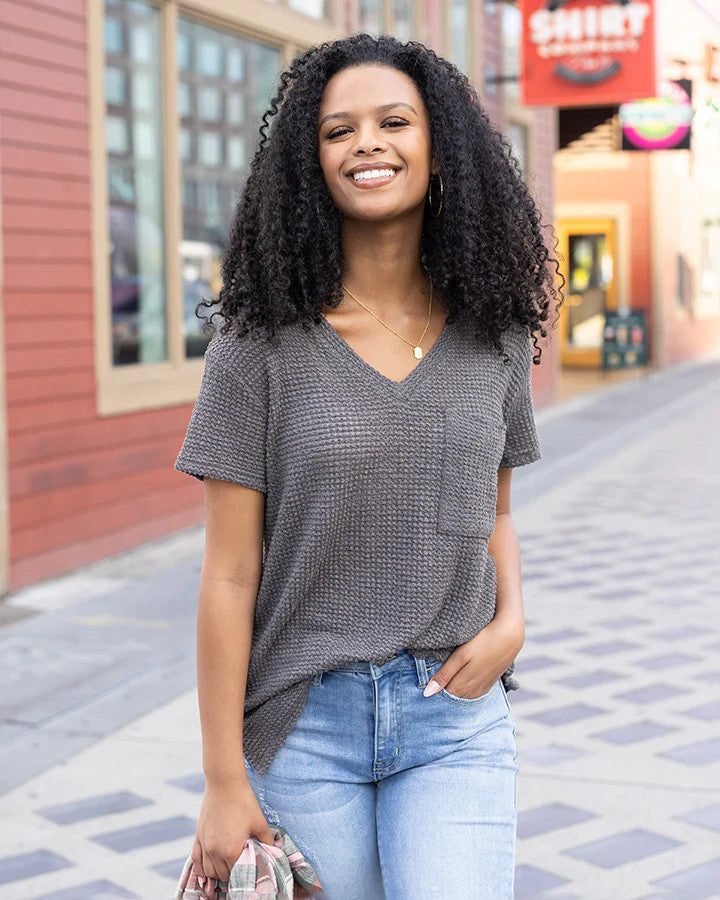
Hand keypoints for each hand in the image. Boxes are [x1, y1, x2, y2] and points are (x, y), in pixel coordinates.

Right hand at [191, 777, 276, 895]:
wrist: (224, 782)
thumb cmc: (243, 801)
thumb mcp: (260, 822)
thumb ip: (267, 840)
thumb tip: (275, 851)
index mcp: (231, 851)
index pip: (237, 875)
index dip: (245, 875)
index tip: (251, 872)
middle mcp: (215, 851)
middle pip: (222, 876)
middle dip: (233, 875)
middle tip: (242, 868)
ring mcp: (204, 844)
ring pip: (208, 871)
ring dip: (218, 874)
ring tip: (228, 868)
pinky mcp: (198, 836)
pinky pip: (196, 860)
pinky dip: (200, 869)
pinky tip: (205, 873)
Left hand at [423, 616, 523, 698]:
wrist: (510, 636)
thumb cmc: (482, 641)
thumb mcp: (460, 656)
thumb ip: (444, 675)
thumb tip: (427, 694)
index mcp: (462, 685)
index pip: (441, 697)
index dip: (431, 691)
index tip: (421, 686)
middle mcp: (472, 691)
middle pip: (452, 698)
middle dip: (441, 693)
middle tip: (429, 686)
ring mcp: (482, 688)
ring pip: (462, 697)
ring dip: (453, 693)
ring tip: (443, 684)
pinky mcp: (489, 684)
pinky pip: (472, 694)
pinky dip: (464, 691)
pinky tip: (460, 683)